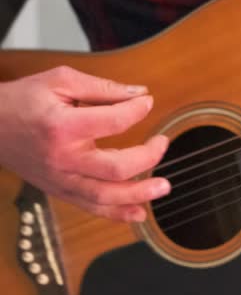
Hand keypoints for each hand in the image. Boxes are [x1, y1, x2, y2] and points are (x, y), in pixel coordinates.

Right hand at [0, 66, 170, 221]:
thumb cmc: (22, 101)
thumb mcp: (59, 80)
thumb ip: (102, 87)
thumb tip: (140, 93)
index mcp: (62, 126)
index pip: (114, 121)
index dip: (137, 110)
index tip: (146, 102)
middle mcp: (63, 158)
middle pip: (116, 168)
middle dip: (148, 158)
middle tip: (163, 142)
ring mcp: (60, 179)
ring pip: (106, 196)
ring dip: (139, 194)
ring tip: (163, 186)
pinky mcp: (59, 190)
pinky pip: (91, 207)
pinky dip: (117, 213)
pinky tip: (140, 212)